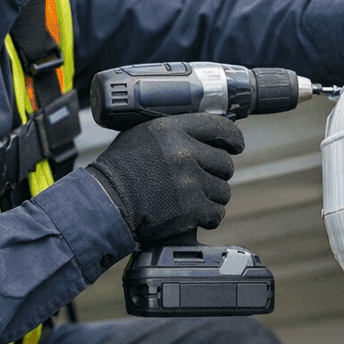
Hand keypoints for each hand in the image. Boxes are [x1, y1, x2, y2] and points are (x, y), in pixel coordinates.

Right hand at [87, 112, 245, 242]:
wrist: (107, 201)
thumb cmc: (120, 169)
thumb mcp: (142, 134)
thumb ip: (172, 131)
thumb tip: (202, 133)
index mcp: (173, 129)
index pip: (220, 127)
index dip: (233, 137)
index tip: (236, 145)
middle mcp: (184, 152)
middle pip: (225, 162)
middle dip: (217, 172)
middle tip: (202, 179)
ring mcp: (190, 181)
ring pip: (224, 189)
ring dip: (213, 196)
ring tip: (193, 198)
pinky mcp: (192, 208)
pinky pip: (217, 212)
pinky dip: (209, 216)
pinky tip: (196, 214)